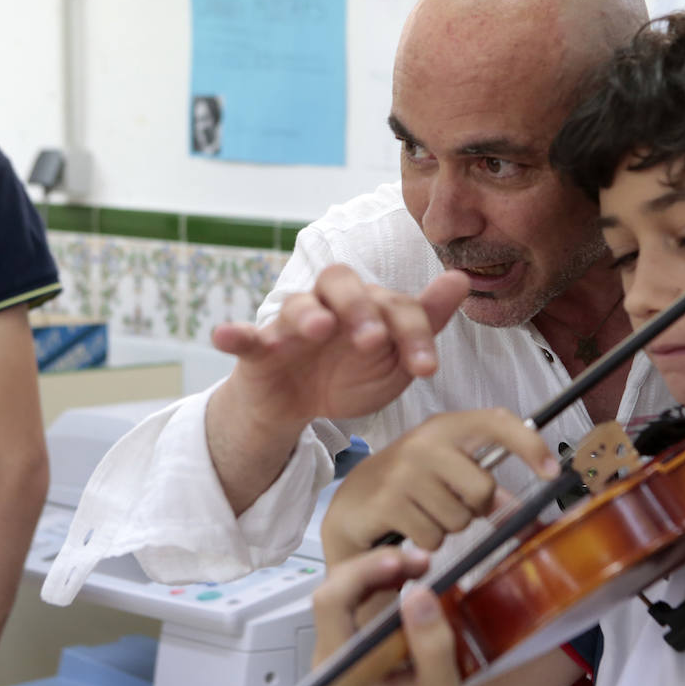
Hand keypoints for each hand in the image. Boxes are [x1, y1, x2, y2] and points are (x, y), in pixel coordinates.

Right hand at [212, 265, 469, 428]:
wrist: (300, 407)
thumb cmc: (352, 374)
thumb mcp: (395, 358)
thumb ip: (425, 321)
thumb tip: (461, 279)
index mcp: (368, 304)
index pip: (394, 305)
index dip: (414, 334)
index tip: (427, 369)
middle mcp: (329, 304)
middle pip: (340, 281)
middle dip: (359, 307)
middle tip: (372, 341)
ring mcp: (291, 324)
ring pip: (296, 304)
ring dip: (307, 314)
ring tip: (319, 329)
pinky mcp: (258, 349)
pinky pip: (243, 336)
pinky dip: (233, 334)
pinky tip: (223, 335)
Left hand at [311, 549, 482, 685]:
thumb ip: (430, 642)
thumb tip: (418, 592)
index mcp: (342, 672)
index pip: (331, 603)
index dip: (362, 572)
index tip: (400, 561)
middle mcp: (330, 660)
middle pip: (334, 591)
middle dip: (375, 566)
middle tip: (419, 561)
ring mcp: (338, 655)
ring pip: (343, 595)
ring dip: (378, 574)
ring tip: (418, 568)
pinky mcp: (350, 651)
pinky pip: (355, 608)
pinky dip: (380, 588)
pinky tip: (406, 583)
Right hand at [321, 408, 558, 563]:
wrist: (352, 503)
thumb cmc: (407, 484)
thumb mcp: (444, 473)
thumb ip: (480, 485)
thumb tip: (518, 510)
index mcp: (445, 427)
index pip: (495, 421)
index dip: (528, 443)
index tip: (551, 471)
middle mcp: (425, 442)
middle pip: (483, 489)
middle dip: (473, 508)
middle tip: (451, 504)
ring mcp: (404, 471)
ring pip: (459, 519)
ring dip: (447, 527)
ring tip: (424, 513)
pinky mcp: (388, 501)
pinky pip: (434, 537)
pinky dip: (428, 542)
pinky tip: (409, 526)